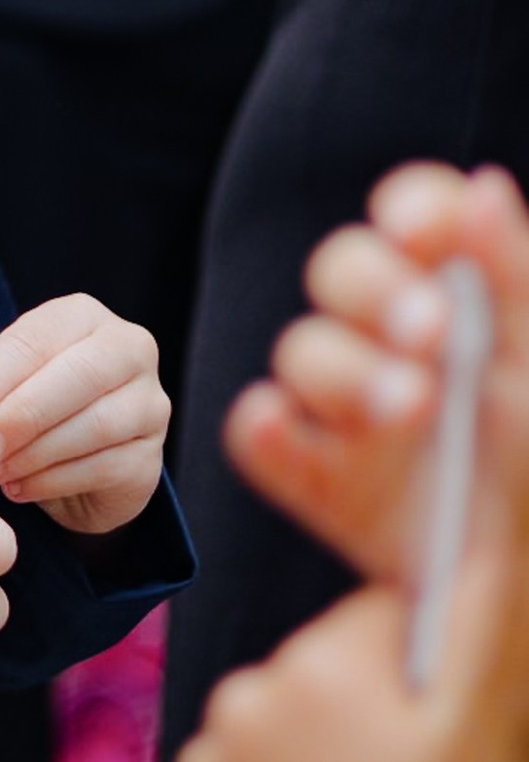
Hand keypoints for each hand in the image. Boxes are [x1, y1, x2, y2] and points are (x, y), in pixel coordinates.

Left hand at [0, 294, 166, 537]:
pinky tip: (21, 487)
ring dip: (35, 453)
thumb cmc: (34, 411)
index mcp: (81, 318)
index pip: (35, 340)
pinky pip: (105, 467)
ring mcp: (148, 403)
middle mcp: (127, 351)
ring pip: (97, 424)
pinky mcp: (150, 456)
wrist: (75, 467)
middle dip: (20, 414)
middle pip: (78, 375)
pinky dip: (54, 481)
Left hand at [166, 581, 516, 761]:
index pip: (381, 624)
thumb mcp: (484, 730)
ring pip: (279, 738)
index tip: (437, 734)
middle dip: (365, 719)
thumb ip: (478, 616)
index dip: (422, 675)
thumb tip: (479, 533)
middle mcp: (245, 698)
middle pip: (325, 678)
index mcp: (321, 664)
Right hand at [226, 163, 528, 584]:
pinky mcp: (312, 474)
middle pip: (342, 270)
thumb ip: (510, 276)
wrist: (518, 574)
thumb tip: (483, 187)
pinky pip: (258, 438)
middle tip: (431, 330)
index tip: (422, 228)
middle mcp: (391, 338)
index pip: (416, 220)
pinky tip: (283, 424)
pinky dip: (263, 427)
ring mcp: (346, 408)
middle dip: (379, 290)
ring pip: (304, 350)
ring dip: (348, 370)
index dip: (414, 208)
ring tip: (411, 408)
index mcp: (456, 294)